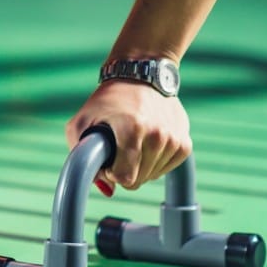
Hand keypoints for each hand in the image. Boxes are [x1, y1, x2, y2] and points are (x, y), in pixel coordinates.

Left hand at [65, 80, 191, 191]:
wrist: (140, 75)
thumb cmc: (106, 101)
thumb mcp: (81, 122)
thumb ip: (82, 157)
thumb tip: (107, 191)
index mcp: (132, 129)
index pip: (126, 178)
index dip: (111, 174)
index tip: (107, 159)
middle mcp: (158, 135)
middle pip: (139, 180)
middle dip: (124, 170)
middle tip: (118, 147)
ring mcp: (174, 139)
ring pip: (153, 176)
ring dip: (140, 165)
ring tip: (132, 140)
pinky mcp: (185, 142)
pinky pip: (167, 168)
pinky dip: (155, 162)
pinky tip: (146, 144)